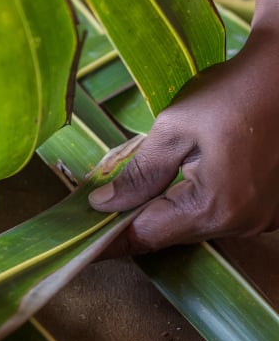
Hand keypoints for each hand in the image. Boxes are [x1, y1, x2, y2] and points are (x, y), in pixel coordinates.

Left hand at [89, 26, 278, 250]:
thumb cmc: (232, 93)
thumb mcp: (174, 127)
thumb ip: (140, 172)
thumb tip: (104, 204)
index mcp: (217, 207)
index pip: (148, 235)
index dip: (111, 241)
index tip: (81, 246)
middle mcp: (243, 224)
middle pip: (173, 233)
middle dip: (135, 220)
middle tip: (99, 208)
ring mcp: (262, 219)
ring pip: (196, 224)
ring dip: (164, 210)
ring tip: (131, 192)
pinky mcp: (271, 209)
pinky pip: (219, 214)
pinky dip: (192, 202)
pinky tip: (175, 180)